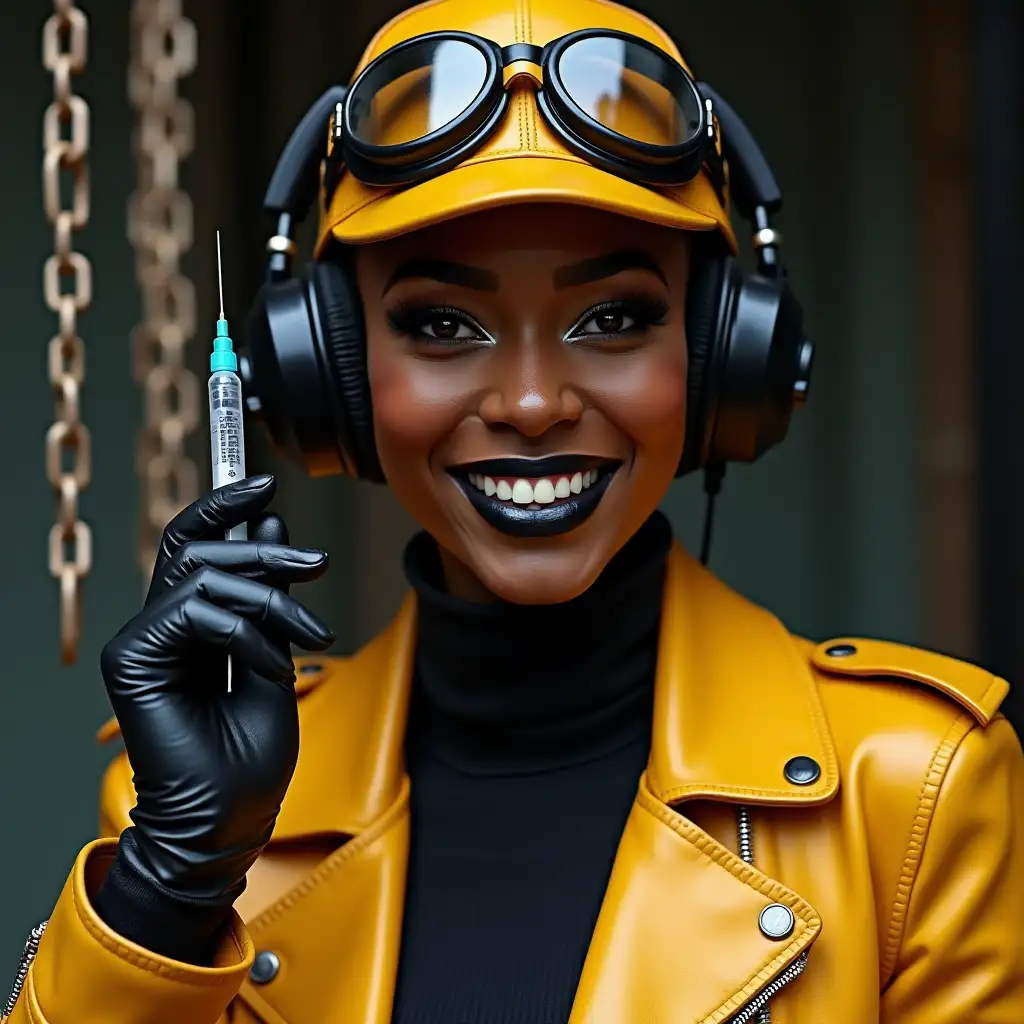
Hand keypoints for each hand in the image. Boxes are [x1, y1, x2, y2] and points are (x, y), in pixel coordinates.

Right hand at [99, 475, 332, 901]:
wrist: (227, 821)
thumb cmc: (249, 757)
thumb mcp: (276, 658)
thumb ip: (270, 599)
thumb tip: (270, 529)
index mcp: (191, 625)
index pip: (196, 545)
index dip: (224, 506)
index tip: (268, 484)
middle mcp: (161, 626)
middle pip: (198, 548)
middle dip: (265, 547)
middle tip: (316, 563)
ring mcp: (143, 642)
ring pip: (204, 574)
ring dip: (271, 598)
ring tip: (311, 637)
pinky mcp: (134, 659)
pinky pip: (196, 612)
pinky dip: (247, 632)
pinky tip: (273, 665)